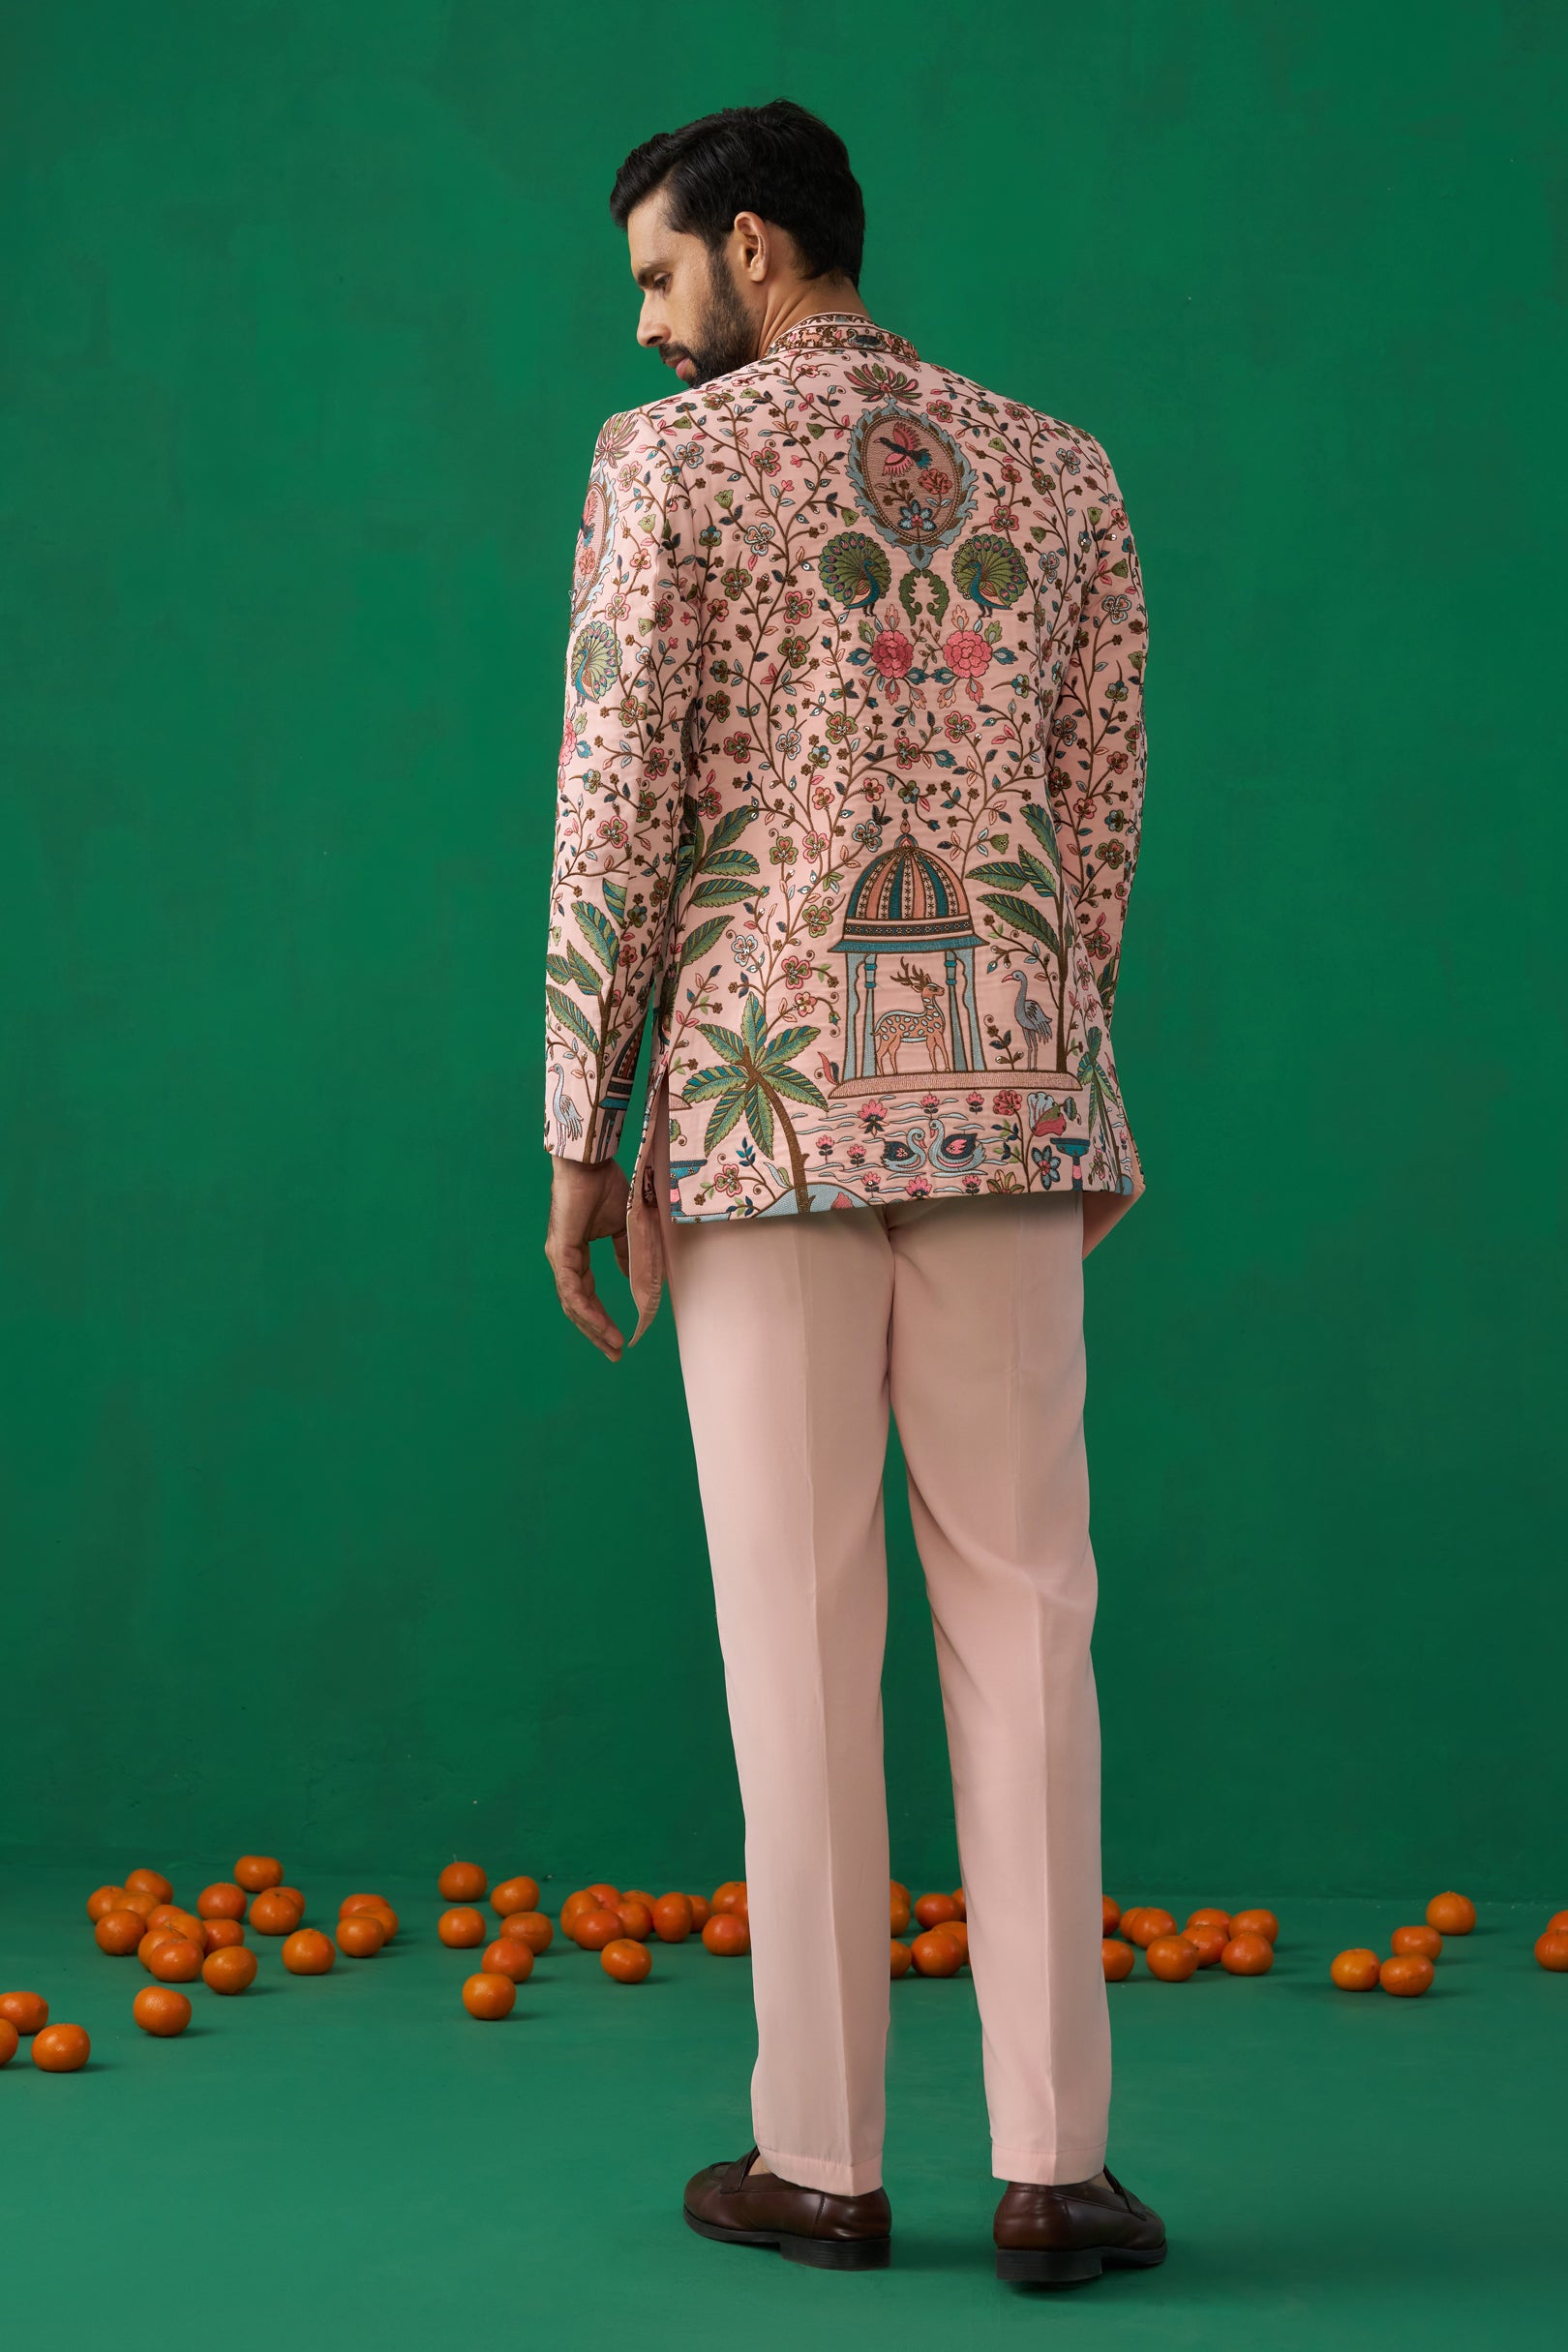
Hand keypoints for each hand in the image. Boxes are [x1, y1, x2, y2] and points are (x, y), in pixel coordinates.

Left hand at [545, 1153, 631, 1359]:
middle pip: (576, 1307)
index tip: (619, 1338)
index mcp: (575, 1256)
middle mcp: (563, 1261)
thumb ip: (625, 1252)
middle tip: (614, 1353)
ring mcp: (559, 1257)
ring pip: (572, 1303)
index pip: (585, 1295)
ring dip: (593, 1327)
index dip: (600, 1318)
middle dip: (595, 1332)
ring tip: (612, 1344)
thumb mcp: (622, 1226)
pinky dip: (585, 1308)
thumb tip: (631, 1275)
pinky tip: (599, 1323)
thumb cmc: (604, 1186)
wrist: (591, 1162)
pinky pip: (571, 1289)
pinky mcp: (560, 1251)